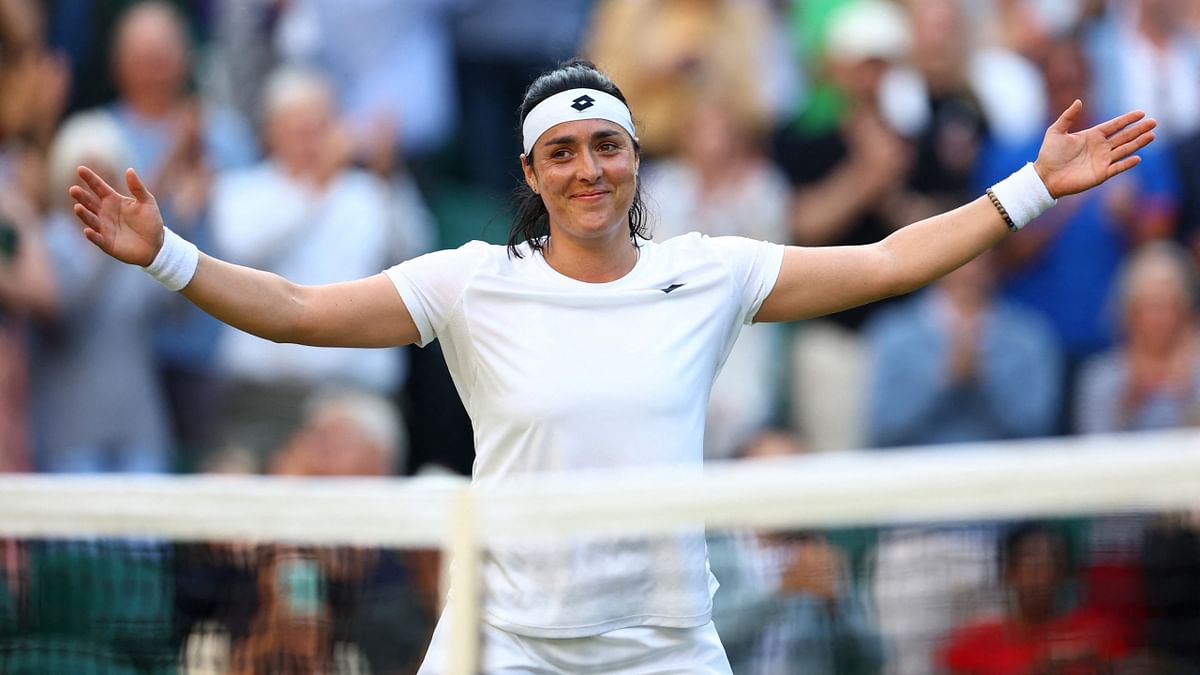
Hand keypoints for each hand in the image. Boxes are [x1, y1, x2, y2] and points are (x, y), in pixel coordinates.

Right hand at [69, 167, 163, 266]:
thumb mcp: (147, 202)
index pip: (99, 187)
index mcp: (113, 200)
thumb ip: (137, 188)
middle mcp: (105, 213)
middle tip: (74, 189)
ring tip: (77, 207)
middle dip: (81, 196)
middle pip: (89, 202)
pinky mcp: (107, 243)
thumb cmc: (151, 222)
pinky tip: (87, 231)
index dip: (90, 178)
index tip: (80, 169)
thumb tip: (130, 170)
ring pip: (90, 219)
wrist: (156, 245)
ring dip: (83, 214)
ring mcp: (104, 228)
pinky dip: (92, 235)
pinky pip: (97, 239)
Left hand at [1033, 100, 1156, 198]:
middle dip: (1139, 129)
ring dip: (1138, 143)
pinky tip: (1137, 157)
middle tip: (1153, 122)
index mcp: (1092, 136)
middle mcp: (1100, 147)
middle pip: (1124, 136)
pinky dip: (1127, 163)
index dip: (1127, 119)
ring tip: (1152, 135)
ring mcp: (1102, 161)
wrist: (1045, 176)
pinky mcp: (1101, 174)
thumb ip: (1068, 117)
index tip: (1141, 113)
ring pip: (1125, 150)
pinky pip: (1117, 168)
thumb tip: (1078, 101)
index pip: (1114, 125)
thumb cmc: (1049, 154)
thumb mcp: (1056, 131)